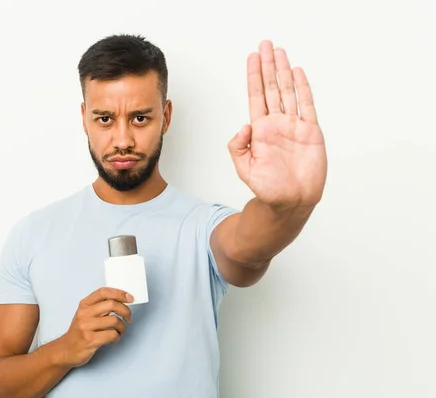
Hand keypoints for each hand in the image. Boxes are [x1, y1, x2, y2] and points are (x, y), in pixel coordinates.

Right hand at [58, 287, 132, 367]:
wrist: (66, 350)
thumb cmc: (80, 331)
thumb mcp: (85, 314)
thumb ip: (100, 306)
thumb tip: (121, 300)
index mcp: (84, 304)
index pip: (103, 292)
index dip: (119, 293)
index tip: (129, 298)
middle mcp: (84, 313)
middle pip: (112, 304)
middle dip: (125, 311)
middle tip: (128, 317)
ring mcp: (86, 327)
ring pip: (114, 320)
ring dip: (122, 327)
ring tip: (119, 331)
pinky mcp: (90, 340)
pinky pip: (112, 334)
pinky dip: (117, 336)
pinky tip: (114, 338)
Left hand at [228, 40, 326, 210]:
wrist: (290, 201)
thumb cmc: (267, 188)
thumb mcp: (244, 169)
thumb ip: (238, 147)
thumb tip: (244, 126)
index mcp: (260, 130)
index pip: (255, 96)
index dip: (254, 76)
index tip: (252, 57)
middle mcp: (276, 124)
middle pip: (271, 88)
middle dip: (268, 66)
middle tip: (266, 45)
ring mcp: (294, 126)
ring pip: (288, 92)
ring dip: (284, 71)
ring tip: (280, 52)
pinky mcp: (310, 132)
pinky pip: (307, 106)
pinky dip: (304, 89)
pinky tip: (299, 73)